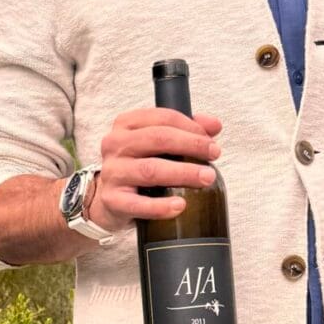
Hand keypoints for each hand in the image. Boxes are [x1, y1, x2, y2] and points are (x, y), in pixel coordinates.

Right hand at [89, 108, 222, 230]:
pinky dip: (161, 206)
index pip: (163, 117)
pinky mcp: (112, 200)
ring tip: (207, 178)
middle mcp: (115, 144)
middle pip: (159, 138)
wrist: (109, 198)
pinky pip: (138, 205)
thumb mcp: (158, 142)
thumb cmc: (139, 164)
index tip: (211, 140)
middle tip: (215, 154)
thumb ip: (186, 129)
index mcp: (126, 123)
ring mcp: (112, 172)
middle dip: (191, 145)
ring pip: (151, 170)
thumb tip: (214, 126)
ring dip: (184, 173)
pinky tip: (180, 205)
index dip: (191, 127)